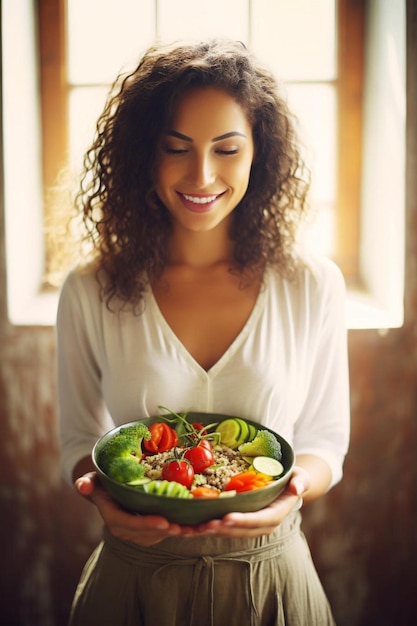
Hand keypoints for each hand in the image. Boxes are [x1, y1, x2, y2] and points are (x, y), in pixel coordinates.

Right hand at [75, 471, 196, 545]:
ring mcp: (137, 533)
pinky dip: (178, 531)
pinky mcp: (148, 532)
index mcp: (113, 518)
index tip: (164, 521)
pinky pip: (163, 534)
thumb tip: (81, 485)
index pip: (129, 524)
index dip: (146, 525)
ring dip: (175, 533)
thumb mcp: (93, 480)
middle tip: (183, 527)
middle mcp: (125, 530)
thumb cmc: (101, 482)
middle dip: (166, 531)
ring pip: (158, 536)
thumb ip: (86, 483)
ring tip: (192, 529)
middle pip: (147, 533)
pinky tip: (193, 527)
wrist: (106, 492)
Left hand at [194, 466, 309, 537]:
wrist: (288, 486)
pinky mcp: (239, 522)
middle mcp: (262, 524)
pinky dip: (210, 527)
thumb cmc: (293, 478)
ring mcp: (250, 525)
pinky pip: (224, 527)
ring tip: (195, 527)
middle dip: (222, 528)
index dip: (243, 521)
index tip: (227, 518)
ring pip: (230, 531)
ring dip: (213, 531)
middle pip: (240, 530)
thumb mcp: (301, 476)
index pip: (259, 521)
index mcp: (275, 514)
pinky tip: (194, 525)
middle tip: (205, 524)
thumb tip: (296, 489)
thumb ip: (301, 481)